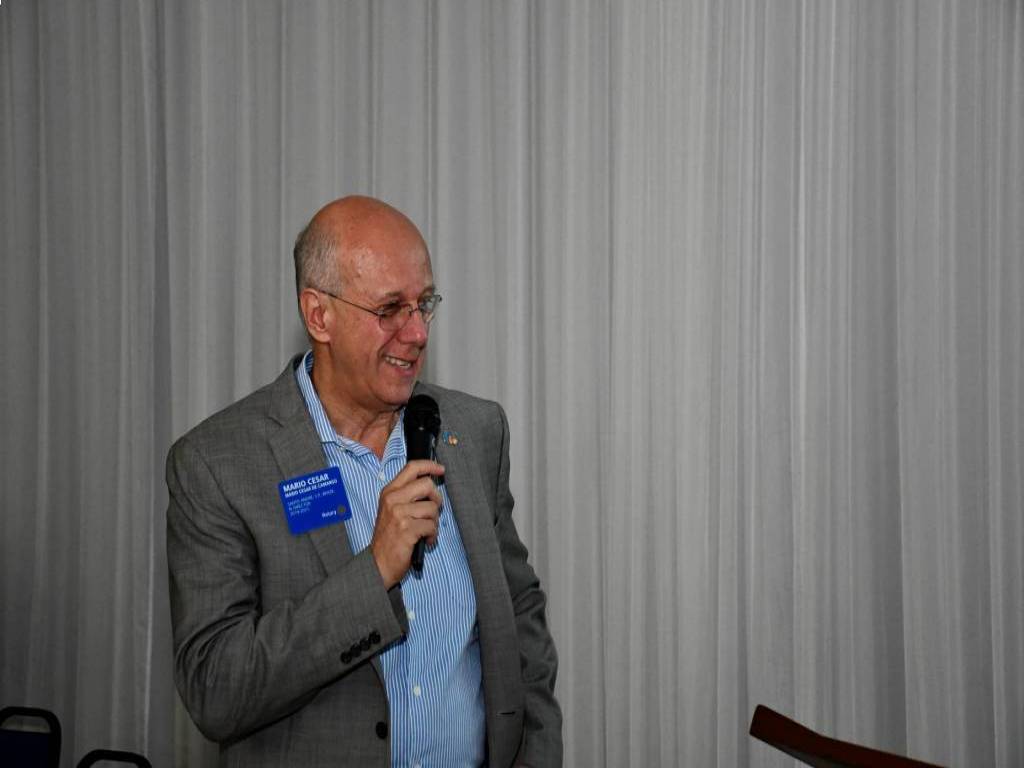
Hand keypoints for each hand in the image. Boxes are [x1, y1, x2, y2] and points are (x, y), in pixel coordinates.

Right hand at [370, 460, 444, 587]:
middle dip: (436, 498)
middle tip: (433, 511)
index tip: (441, 469)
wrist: (378, 563)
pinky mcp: (407, 529)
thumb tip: (430, 485)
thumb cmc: (389, 537)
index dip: (429, 465)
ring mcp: (399, 514)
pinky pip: (432, 526)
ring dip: (434, 522)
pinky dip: (432, 535)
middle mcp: (393, 500)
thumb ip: (406, 495)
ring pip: (432, 508)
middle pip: (427, 484)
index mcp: (389, 492)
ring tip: (425, 531)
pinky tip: (425, 540)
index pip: (412, 468)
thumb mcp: (391, 510)